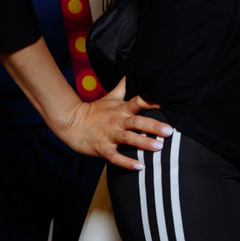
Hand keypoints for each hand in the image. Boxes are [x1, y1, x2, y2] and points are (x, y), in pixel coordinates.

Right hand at [56, 77, 171, 170]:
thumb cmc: (94, 111)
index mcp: (121, 109)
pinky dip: (126, 162)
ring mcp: (109, 135)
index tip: (169, 102)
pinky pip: (115, 157)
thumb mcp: (109, 97)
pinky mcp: (102, 148)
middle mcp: (117, 121)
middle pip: (137, 122)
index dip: (153, 102)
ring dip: (143, 143)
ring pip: (128, 138)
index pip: (139, 102)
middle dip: (153, 126)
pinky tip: (139, 167)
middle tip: (169, 131)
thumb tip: (131, 74)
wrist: (70, 122)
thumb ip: (122, 87)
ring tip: (158, 147)